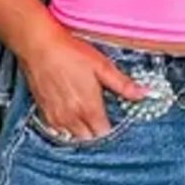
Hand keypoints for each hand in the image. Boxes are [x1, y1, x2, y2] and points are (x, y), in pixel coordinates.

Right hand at [21, 27, 148, 140]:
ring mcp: (56, 117)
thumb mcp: (101, 66)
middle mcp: (72, 117)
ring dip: (81, 131)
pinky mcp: (44, 112)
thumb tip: (145, 94)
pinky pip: (57, 130)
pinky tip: (70, 114)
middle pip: (89, 139)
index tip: (114, 120)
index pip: (104, 134)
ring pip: (72, 136)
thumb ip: (123, 84)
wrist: (39, 46)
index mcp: (89, 108)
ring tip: (85, 117)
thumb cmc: (70, 53)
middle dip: (96, 132)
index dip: (111, 128)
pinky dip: (65, 127)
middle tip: (101, 118)